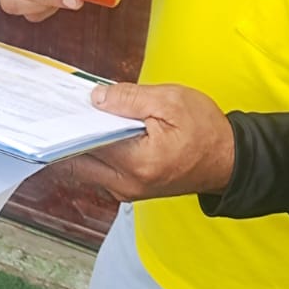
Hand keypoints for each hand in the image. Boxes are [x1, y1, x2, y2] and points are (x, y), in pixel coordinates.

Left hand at [76, 82, 235, 200]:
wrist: (228, 160)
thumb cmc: (206, 131)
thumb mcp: (172, 101)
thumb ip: (130, 98)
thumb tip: (96, 97)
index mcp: (138, 162)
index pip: (88, 140)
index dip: (72, 119)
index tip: (60, 102)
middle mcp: (127, 183)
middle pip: (76, 160)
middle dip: (69, 133)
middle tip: (65, 107)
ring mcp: (126, 190)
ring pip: (84, 167)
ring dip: (80, 142)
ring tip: (83, 115)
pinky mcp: (128, 189)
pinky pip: (98, 170)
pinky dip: (93, 150)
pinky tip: (98, 130)